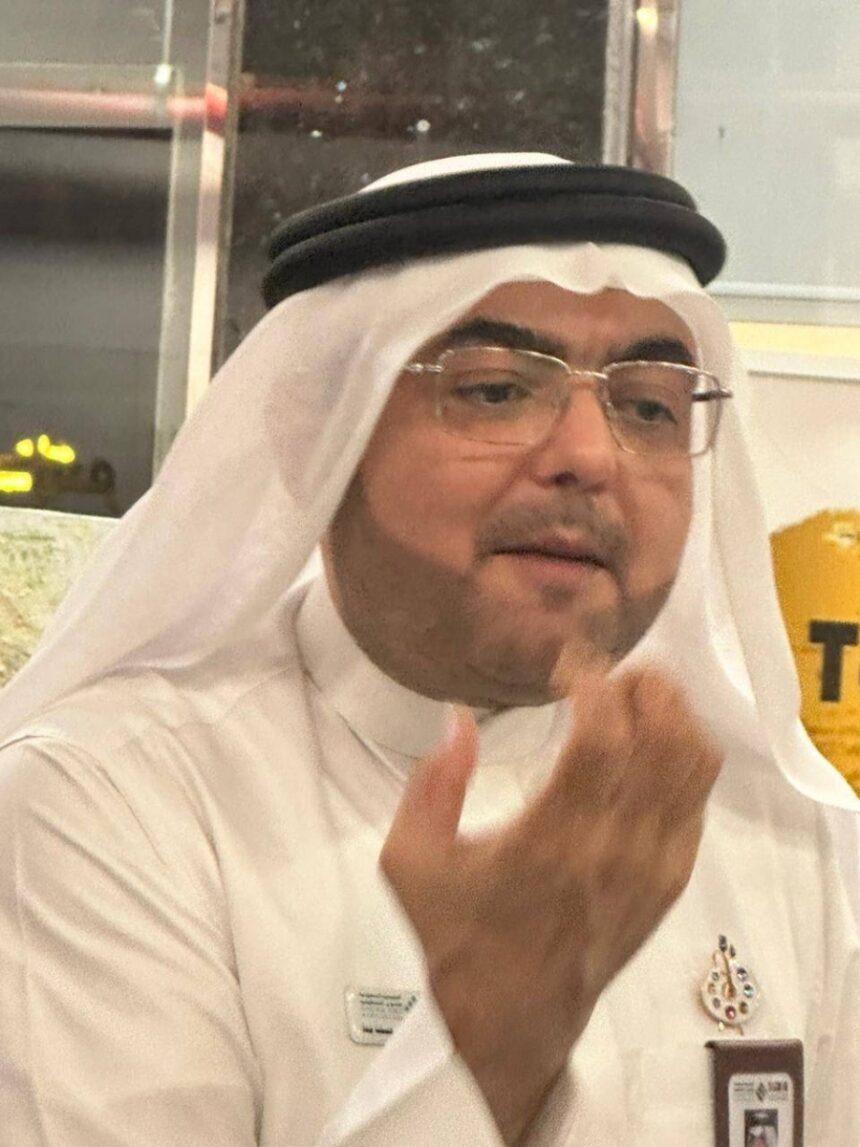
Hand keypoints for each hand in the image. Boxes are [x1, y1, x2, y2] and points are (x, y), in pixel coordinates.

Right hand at [380, 667, 721, 1144]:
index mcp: (552, 842)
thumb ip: (430, 785)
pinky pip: (697, 800)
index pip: (604, 738)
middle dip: (644, 686)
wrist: (507, 1023)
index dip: (594, 683)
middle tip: (606, 672)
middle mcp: (617, 850)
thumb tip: (458, 720)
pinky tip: (644, 747)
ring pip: (694, 765)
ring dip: (671, 715)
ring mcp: (654, 867)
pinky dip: (682, 756)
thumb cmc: (454, 939)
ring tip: (630, 698)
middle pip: (666, 739)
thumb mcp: (410, 863)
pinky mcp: (670, 882)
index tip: (568, 663)